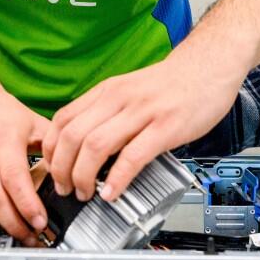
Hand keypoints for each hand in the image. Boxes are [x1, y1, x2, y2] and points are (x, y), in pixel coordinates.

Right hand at [0, 93, 51, 243]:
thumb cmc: (1, 111)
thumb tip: (66, 178)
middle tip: (29, 233)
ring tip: (10, 224)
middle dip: (13, 223)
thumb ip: (51, 149)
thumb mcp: (33, 122)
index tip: (40, 221)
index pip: (14, 178)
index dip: (28, 205)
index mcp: (4, 136)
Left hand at [42, 52, 241, 201]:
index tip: (52, 171)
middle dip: (61, 169)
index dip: (50, 151)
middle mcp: (119, 99)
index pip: (62, 120)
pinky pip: (133, 156)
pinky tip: (112, 192)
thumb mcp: (129, 90)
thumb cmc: (173, 84)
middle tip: (64, 189)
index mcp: (107, 91)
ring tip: (85, 194)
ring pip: (95, 145)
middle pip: (72, 136)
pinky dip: (117, 179)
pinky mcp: (166, 127)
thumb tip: (85, 147)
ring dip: (83, 176)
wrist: (209, 65)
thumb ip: (108, 113)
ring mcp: (142, 112)